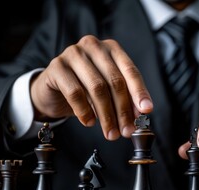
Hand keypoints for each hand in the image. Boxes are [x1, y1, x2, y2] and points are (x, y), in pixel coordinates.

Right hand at [30, 36, 152, 139]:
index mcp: (111, 49)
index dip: (139, 92)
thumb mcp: (108, 92)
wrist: (52, 91)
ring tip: (111, 133)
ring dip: (107, 115)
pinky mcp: (57, 67)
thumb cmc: (84, 89)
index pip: (130, 71)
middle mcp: (94, 46)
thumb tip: (141, 114)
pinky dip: (85, 111)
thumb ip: (124, 98)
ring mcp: (73, 54)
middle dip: (123, 109)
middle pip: (115, 81)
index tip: (146, 111)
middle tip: (127, 130)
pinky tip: (89, 123)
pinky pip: (75, 92)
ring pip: (97, 88)